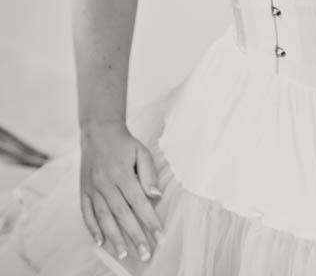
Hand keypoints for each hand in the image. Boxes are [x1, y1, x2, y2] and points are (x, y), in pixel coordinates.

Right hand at [79, 119, 163, 263]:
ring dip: (114, 237)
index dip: (149, 219)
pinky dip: (92, 229)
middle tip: (145, 254)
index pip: (138, 201)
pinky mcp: (83, 190)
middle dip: (135, 235)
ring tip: (124, 254)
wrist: (98, 132)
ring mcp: (92, 188)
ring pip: (104, 217)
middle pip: (122, 214)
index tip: (160, 235)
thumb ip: (149, 173)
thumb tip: (155, 195)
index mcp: (122, 173)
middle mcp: (106, 183)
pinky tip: (100, 242)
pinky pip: (86, 213)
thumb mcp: (141, 151)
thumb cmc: (124, 143)